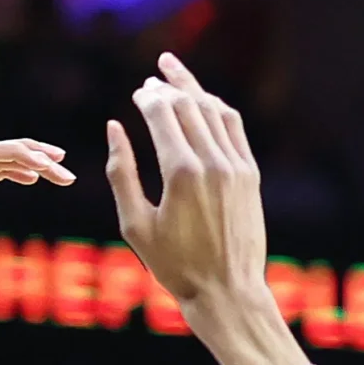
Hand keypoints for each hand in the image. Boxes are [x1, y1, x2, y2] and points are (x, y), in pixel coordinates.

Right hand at [107, 53, 268, 306]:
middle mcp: (213, 163)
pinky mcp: (250, 175)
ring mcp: (236, 167)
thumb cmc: (175, 265)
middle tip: (151, 80)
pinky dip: (216, 109)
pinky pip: (234, 128)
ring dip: (193, 89)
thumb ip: (121, 173)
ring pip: (214, 111)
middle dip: (168, 88)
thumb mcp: (135, 224)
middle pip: (189, 106)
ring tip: (174, 73)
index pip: (163, 114)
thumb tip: (113, 128)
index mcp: (181, 173)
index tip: (137, 92)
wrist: (227, 291)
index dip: (148, 97)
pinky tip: (203, 102)